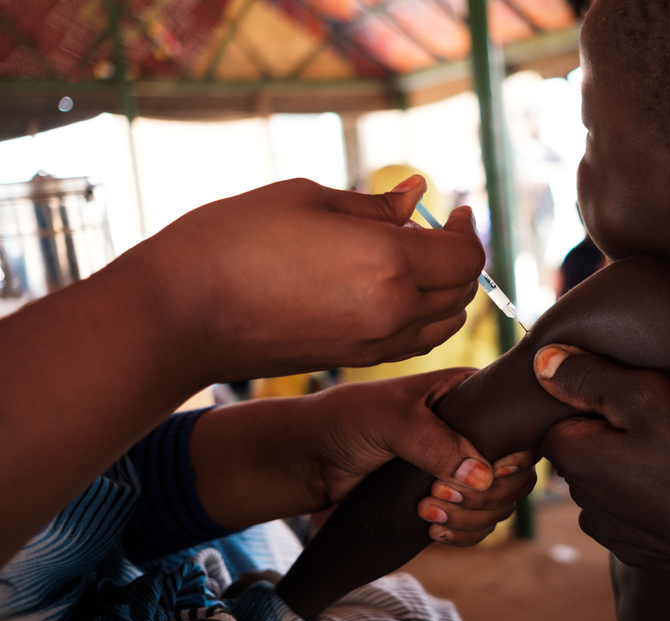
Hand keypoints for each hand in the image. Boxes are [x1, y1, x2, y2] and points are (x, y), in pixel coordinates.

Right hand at [112, 176, 484, 383]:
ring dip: (445, 290)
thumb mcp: (309, 200)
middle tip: (438, 228)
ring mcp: (374, 344)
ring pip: (443, 322)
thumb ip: (376, 205)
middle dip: (459, 257)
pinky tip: (392, 288)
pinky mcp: (353, 360)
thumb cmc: (235, 241)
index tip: (458, 210)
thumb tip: (418, 193)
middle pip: (461, 291)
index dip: (469, 230)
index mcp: (389, 264)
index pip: (465, 256)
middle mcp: (392, 312)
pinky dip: (421, 316)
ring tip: (416, 259)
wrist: (181, 314)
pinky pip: (412, 341)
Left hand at [191, 368, 500, 530]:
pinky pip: (477, 526)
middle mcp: (473, 433)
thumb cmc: (348, 421)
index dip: (512, 458)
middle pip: (516, 475)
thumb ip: (435, 443)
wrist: (312, 460)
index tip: (483, 473)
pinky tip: (433, 530)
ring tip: (427, 513)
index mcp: (470, 397)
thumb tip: (482, 475)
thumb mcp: (391, 418)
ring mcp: (461, 469)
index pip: (521, 428)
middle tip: (437, 495)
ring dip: (471, 518)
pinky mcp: (446, 501)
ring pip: (499, 504)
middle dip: (484, 496)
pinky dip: (463, 534)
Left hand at [532, 344, 669, 567]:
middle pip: (582, 446)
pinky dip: (643, 496)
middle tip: (658, 426)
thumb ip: (589, 375)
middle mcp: (578, 496)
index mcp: (570, 456)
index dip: (593, 400)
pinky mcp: (633, 546)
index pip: (558, 414)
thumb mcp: (645, 397)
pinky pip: (627, 509)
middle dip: (608, 432)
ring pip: (604, 478)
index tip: (633, 403)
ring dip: (626, 464)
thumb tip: (542, 361)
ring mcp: (605, 527)